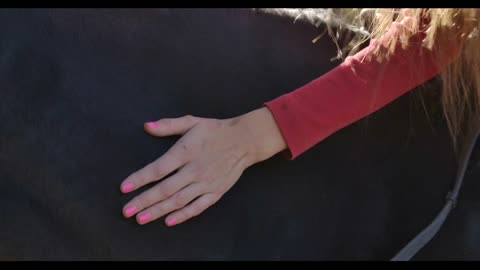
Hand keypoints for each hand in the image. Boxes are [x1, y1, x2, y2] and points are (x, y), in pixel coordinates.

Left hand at [120, 107, 286, 225]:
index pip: (159, 168)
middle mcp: (195, 169)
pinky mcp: (216, 192)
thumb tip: (147, 126)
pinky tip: (169, 221)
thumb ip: (168, 125)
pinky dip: (183, 215)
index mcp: (186, 151)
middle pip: (165, 189)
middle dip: (144, 201)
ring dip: (158, 211)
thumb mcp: (192, 122)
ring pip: (179, 200)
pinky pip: (198, 207)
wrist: (244, 140)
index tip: (124, 188)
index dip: (140, 179)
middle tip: (126, 211)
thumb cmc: (215, 130)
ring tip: (141, 219)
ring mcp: (206, 182)